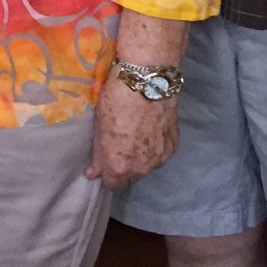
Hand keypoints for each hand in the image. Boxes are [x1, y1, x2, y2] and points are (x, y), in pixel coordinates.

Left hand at [87, 72, 178, 189]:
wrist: (147, 81)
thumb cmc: (116, 100)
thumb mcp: (100, 126)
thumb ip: (98, 154)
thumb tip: (93, 174)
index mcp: (119, 166)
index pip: (112, 184)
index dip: (107, 173)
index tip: (106, 160)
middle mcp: (142, 168)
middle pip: (131, 176)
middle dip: (124, 165)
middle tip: (121, 142)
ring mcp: (160, 158)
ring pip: (147, 166)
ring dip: (141, 157)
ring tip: (137, 133)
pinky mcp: (173, 146)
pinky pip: (160, 154)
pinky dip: (155, 146)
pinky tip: (150, 130)